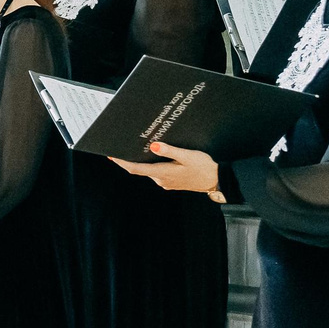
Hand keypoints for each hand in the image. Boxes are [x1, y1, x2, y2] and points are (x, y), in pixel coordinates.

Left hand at [108, 142, 223, 198]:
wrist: (217, 180)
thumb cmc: (204, 167)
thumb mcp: (188, 156)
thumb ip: (170, 151)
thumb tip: (153, 146)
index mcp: (163, 173)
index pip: (136, 169)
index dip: (122, 162)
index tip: (111, 155)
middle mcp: (161, 180)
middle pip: (140, 169)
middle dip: (131, 158)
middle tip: (123, 145)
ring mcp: (166, 182)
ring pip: (149, 169)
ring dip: (143, 160)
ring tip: (138, 147)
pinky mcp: (171, 181)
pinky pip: (157, 171)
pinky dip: (153, 163)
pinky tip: (155, 154)